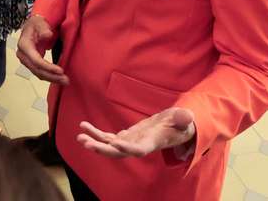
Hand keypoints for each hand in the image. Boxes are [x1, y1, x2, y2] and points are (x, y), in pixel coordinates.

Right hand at [16, 14, 68, 83]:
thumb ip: (43, 28)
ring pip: (38, 73)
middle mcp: (23, 55)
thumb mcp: (39, 23)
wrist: (32, 26)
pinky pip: (40, 72)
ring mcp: (26, 60)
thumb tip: (47, 35)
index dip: (48, 67)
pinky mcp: (32, 63)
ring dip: (51, 78)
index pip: (35, 60)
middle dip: (51, 76)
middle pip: (37, 70)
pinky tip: (59, 78)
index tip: (60, 70)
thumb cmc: (36, 24)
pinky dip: (49, 76)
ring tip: (65, 81)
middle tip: (65, 79)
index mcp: (24, 45)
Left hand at [78, 107, 196, 160]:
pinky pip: (108, 138)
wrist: (173, 128)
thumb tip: (187, 116)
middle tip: (87, 143)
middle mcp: (139, 145)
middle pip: (119, 152)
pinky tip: (83, 126)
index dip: (128, 148)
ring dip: (95, 141)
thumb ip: (183, 119)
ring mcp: (130, 142)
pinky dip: (95, 133)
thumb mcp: (184, 120)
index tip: (115, 144)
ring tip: (80, 137)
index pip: (139, 149)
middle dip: (103, 149)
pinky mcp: (125, 137)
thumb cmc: (180, 124)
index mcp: (152, 142)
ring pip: (110, 146)